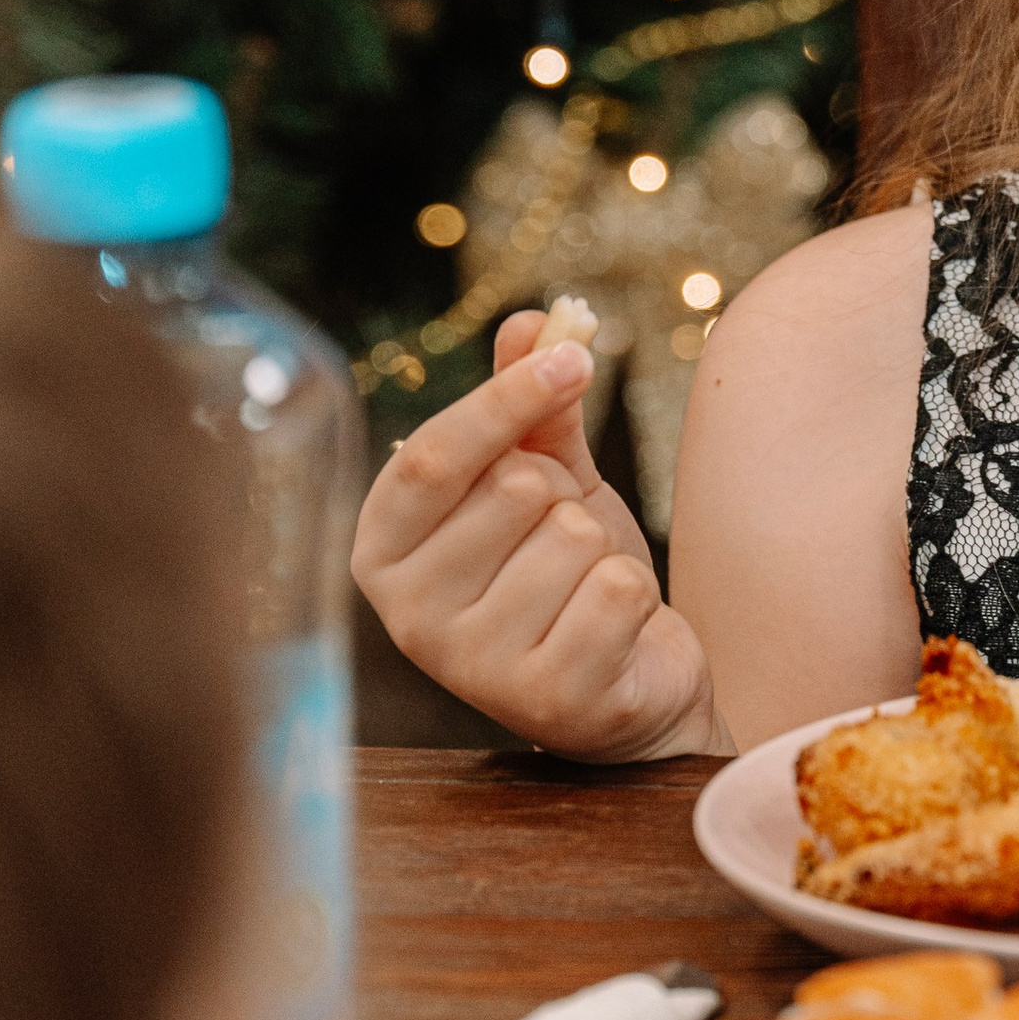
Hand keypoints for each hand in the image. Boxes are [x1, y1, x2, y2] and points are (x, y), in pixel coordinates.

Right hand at [352, 312, 721, 759]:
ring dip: (602, 552)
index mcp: (382, 551)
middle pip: (513, 491)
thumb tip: (532, 320)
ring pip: (573, 540)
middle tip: (563, 542)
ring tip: (584, 594)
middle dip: (564, 499)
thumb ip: (529, 406)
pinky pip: (617, 591)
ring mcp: (473, 667)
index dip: (507, 398)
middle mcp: (408, 616)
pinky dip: (635, 596)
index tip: (575, 356)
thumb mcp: (544, 480)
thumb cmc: (565, 573)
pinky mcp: (548, 699)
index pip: (432, 455)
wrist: (629, 680)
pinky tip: (613, 632)